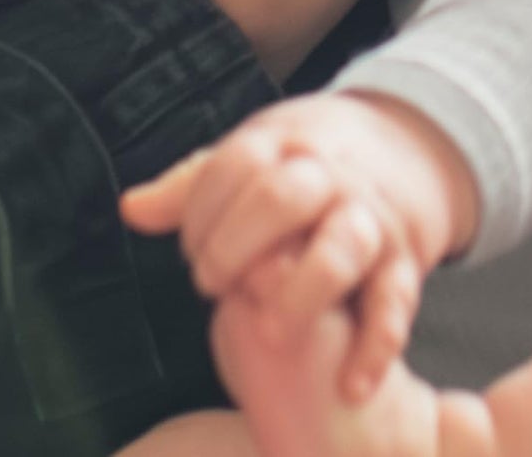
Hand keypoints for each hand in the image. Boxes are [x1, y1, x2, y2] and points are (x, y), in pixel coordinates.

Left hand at [121, 92, 477, 399]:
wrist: (399, 149)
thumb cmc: (299, 168)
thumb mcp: (249, 160)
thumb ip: (190, 188)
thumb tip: (130, 208)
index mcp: (283, 147)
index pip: (235, 166)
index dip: (201, 210)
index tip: (188, 247)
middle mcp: (329, 178)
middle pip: (284, 197)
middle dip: (238, 243)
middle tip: (212, 282)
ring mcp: (368, 219)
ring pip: (342, 247)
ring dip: (303, 290)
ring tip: (272, 333)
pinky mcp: (402, 263)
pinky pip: (395, 304)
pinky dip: (377, 346)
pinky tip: (350, 385)